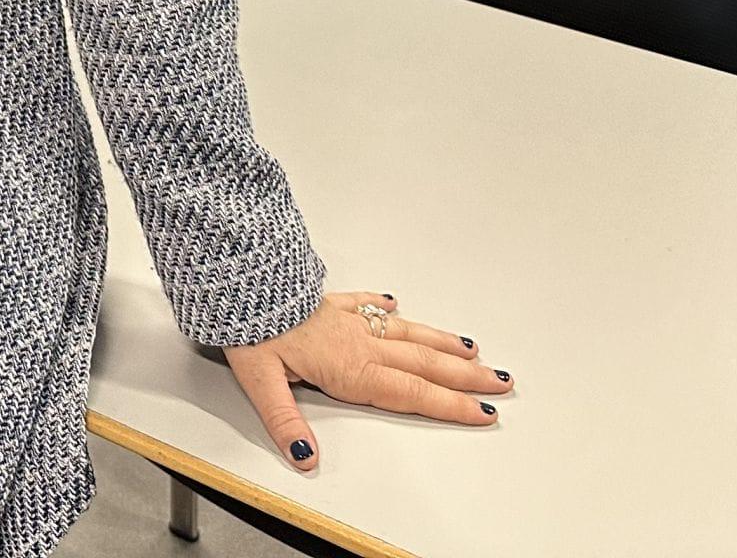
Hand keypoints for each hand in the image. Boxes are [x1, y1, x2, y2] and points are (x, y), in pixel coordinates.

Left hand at [225, 290, 510, 470]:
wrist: (234, 278)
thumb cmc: (246, 329)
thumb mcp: (260, 382)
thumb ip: (286, 421)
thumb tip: (306, 458)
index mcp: (348, 367)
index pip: (410, 393)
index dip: (449, 404)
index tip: (483, 412)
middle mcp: (357, 342)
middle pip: (421, 363)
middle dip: (464, 375)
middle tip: (502, 382)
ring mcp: (346, 318)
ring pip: (405, 331)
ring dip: (441, 342)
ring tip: (473, 349)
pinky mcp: (328, 299)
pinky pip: (366, 301)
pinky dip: (385, 304)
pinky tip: (397, 302)